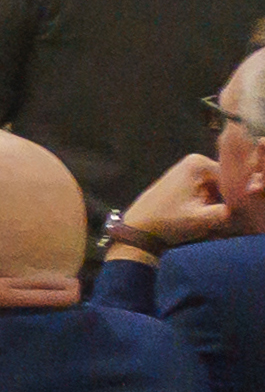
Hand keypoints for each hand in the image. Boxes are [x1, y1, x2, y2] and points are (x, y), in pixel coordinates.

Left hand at [122, 154, 238, 247]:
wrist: (138, 229)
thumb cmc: (166, 222)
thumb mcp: (202, 219)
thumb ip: (230, 213)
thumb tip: (253, 210)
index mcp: (199, 163)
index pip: (237, 179)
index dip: (241, 199)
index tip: (244, 216)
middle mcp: (197, 162)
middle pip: (229, 185)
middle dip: (231, 204)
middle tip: (226, 222)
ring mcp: (192, 172)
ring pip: (222, 192)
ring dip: (222, 208)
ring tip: (216, 223)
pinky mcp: (188, 184)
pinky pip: (211, 196)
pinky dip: (213, 208)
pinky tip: (209, 221)